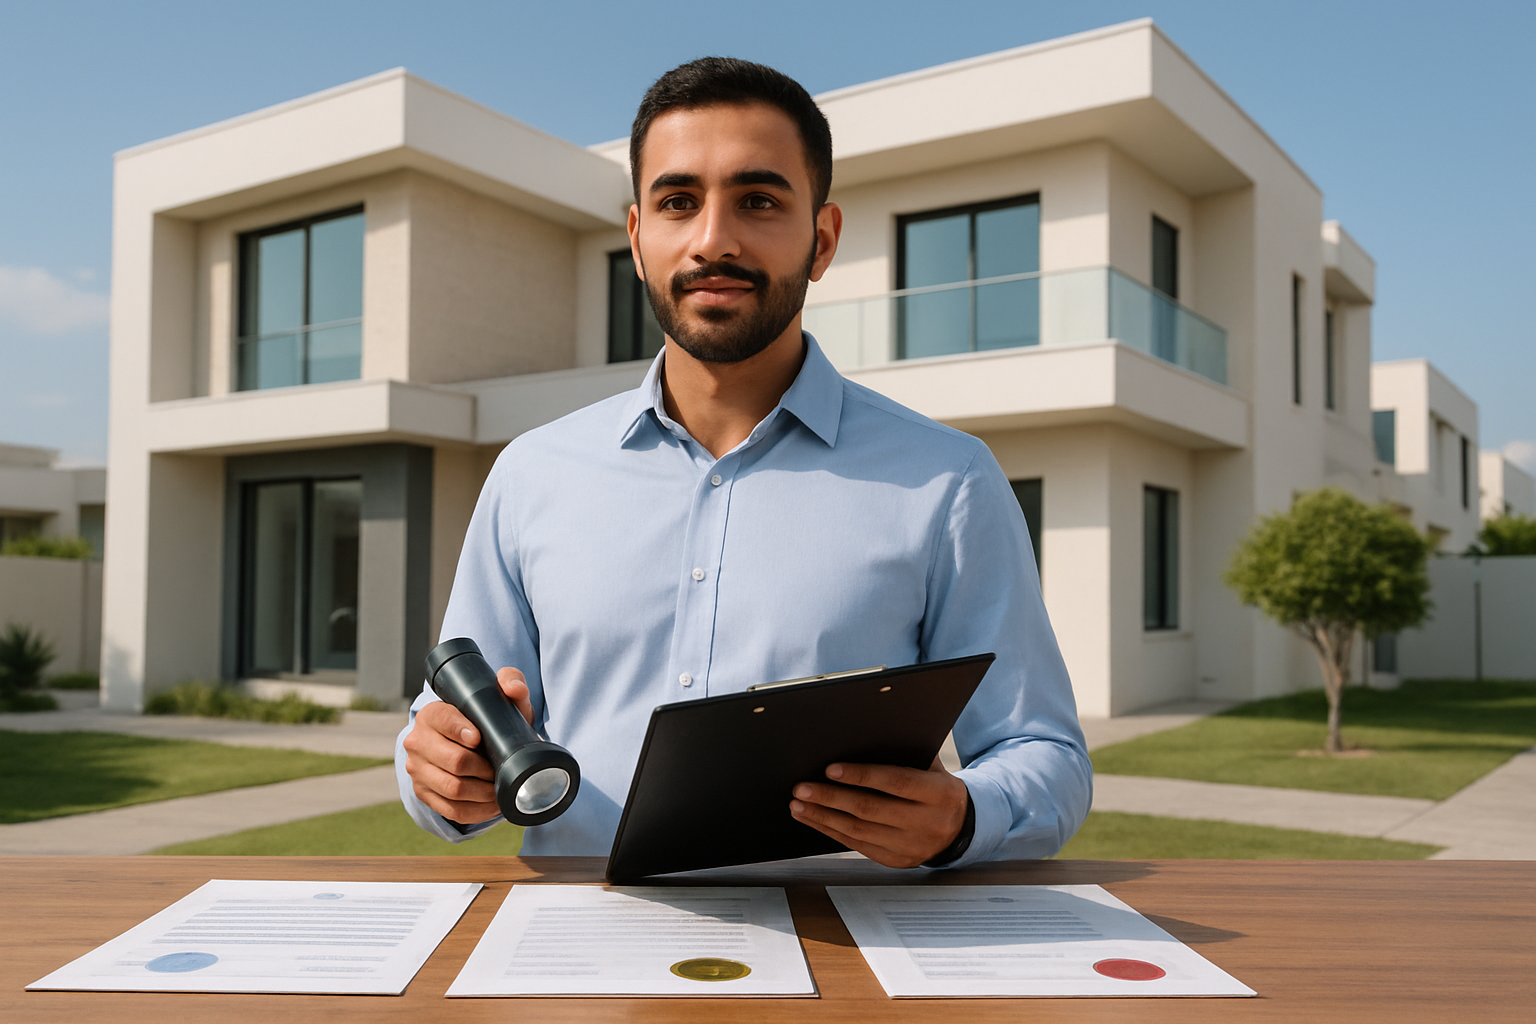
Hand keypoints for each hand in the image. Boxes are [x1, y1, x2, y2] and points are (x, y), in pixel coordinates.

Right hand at [402, 667, 532, 824]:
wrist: (468, 743)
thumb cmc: (485, 718)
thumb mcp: (499, 698)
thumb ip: (510, 681)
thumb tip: (514, 689)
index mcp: (431, 714)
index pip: (443, 720)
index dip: (461, 731)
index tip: (478, 738)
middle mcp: (418, 741)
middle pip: (453, 760)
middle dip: (483, 768)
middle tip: (500, 768)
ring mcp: (418, 770)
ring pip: (453, 788)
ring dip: (483, 792)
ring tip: (500, 787)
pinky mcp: (424, 793)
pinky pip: (451, 810)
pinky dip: (477, 810)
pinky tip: (493, 805)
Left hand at [789, 758, 968, 868]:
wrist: (960, 826)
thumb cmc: (935, 787)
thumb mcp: (931, 766)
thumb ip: (903, 755)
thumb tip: (857, 740)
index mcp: (940, 794)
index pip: (896, 783)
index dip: (862, 776)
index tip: (830, 769)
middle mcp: (928, 823)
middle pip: (871, 810)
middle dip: (831, 798)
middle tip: (802, 788)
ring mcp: (913, 847)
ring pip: (859, 832)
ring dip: (824, 817)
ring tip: (799, 804)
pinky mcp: (898, 861)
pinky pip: (858, 846)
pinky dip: (832, 831)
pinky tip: (814, 819)